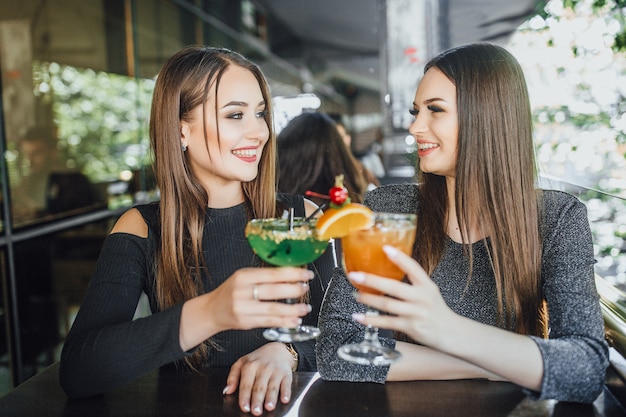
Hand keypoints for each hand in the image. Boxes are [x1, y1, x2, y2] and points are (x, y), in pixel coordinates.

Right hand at [179, 267, 313, 350]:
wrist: (212, 310)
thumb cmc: (231, 291)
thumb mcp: (243, 277)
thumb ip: (264, 276)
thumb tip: (291, 275)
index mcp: (243, 276)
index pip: (272, 274)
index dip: (292, 274)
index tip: (306, 274)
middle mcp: (242, 291)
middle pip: (274, 291)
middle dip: (294, 290)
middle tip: (306, 288)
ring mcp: (243, 308)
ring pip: (273, 309)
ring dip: (293, 309)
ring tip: (305, 308)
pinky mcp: (245, 322)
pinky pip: (269, 322)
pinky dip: (284, 322)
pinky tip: (294, 320)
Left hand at [223, 342, 294, 414]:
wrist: (277, 349)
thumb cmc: (258, 359)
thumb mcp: (242, 363)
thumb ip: (232, 377)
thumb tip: (227, 390)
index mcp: (250, 366)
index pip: (246, 384)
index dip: (245, 397)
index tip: (244, 407)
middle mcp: (263, 368)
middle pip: (259, 387)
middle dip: (257, 400)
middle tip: (255, 411)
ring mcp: (276, 371)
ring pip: (273, 386)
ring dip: (271, 398)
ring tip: (269, 407)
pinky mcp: (286, 374)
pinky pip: (286, 384)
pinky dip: (286, 392)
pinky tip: (284, 399)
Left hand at [347, 245, 456, 348]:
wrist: (450, 332)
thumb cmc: (434, 309)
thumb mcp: (428, 290)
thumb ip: (412, 280)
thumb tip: (388, 266)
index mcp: (427, 285)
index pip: (414, 268)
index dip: (400, 258)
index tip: (385, 248)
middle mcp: (422, 298)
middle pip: (395, 287)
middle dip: (372, 280)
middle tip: (355, 275)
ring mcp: (416, 313)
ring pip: (388, 305)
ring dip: (369, 300)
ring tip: (356, 295)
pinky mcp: (411, 327)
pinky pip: (387, 322)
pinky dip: (371, 320)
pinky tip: (359, 317)